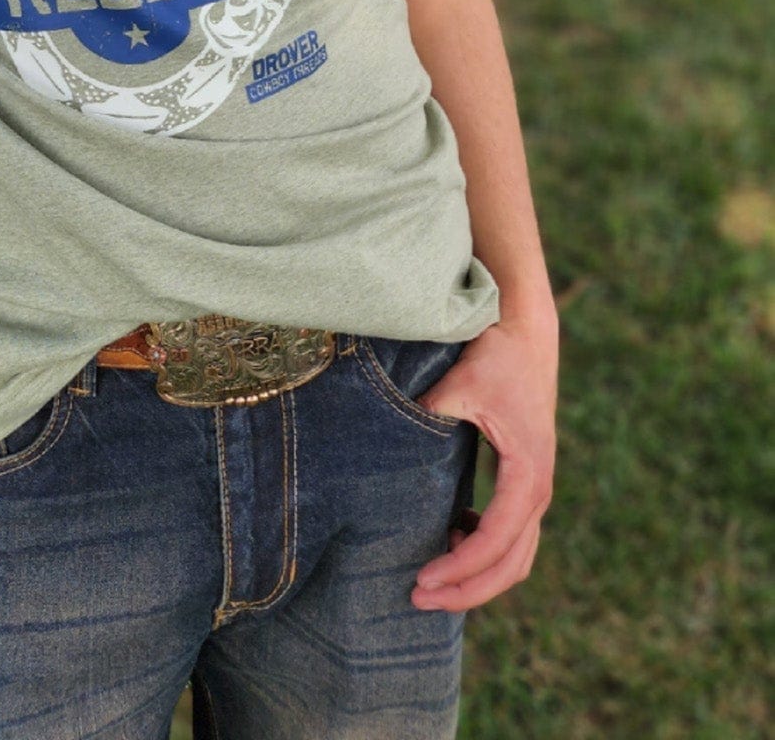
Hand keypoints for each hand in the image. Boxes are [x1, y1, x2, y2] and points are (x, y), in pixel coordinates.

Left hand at [409, 314, 557, 612]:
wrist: (528, 333)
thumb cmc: (496, 357)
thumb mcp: (460, 384)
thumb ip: (431, 414)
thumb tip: (393, 439)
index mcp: (528, 472)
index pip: (495, 541)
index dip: (460, 568)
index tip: (421, 580)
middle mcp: (540, 489)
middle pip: (511, 565)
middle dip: (467, 590)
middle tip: (418, 599)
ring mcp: (538, 488)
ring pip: (517, 558)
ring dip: (479, 578)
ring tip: (431, 582)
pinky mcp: (529, 482)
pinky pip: (514, 536)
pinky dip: (486, 552)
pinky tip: (451, 536)